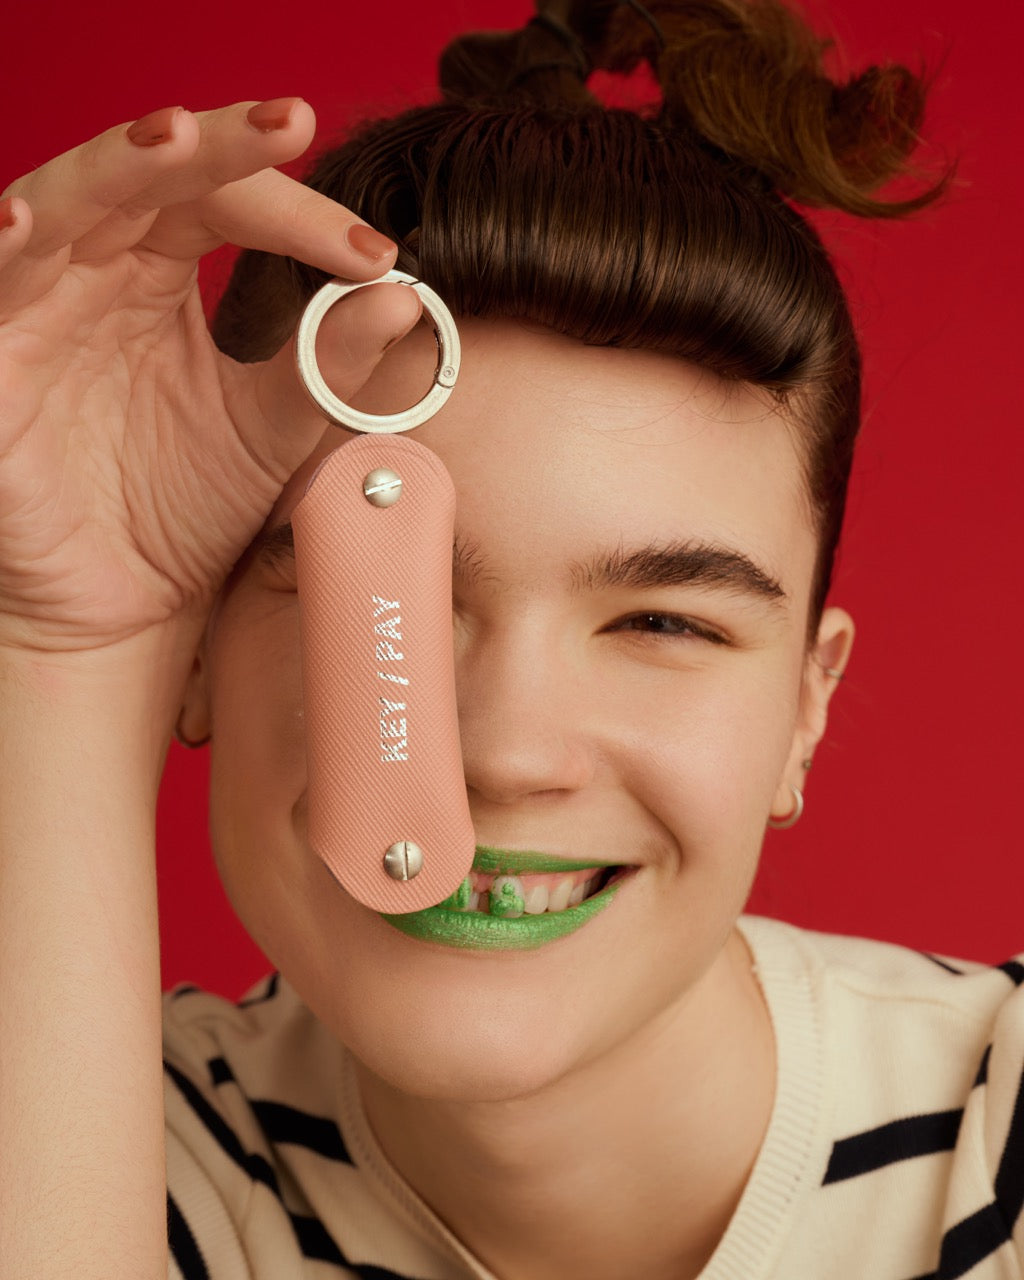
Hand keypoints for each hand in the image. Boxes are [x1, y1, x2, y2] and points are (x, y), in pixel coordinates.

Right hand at [0, 99, 419, 652]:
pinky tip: (32, 227)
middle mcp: (93, 273)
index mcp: (157, 272)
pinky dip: (6, 256)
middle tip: (287, 126)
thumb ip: (329, 368)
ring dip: (115, 170)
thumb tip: (403, 297)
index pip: (224, 203)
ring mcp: (35, 310)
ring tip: (176, 141)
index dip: (298, 213)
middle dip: (214, 147)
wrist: (129, 604)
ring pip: (60, 205)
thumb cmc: (187, 508)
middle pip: (145, 175)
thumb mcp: (273, 432)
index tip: (374, 256)